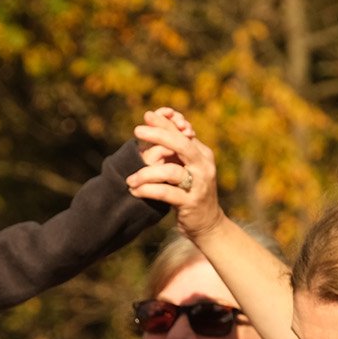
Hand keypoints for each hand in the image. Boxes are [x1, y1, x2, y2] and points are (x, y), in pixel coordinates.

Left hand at [128, 108, 225, 240]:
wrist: (208, 223)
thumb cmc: (191, 192)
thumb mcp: (187, 169)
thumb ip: (176, 152)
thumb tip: (157, 128)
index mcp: (202, 154)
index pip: (183, 134)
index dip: (166, 123)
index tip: (148, 115)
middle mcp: (203, 166)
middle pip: (181, 145)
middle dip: (158, 135)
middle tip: (137, 130)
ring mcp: (199, 185)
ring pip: (171, 171)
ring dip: (146, 173)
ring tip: (130, 179)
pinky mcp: (190, 203)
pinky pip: (166, 193)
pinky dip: (148, 190)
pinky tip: (135, 191)